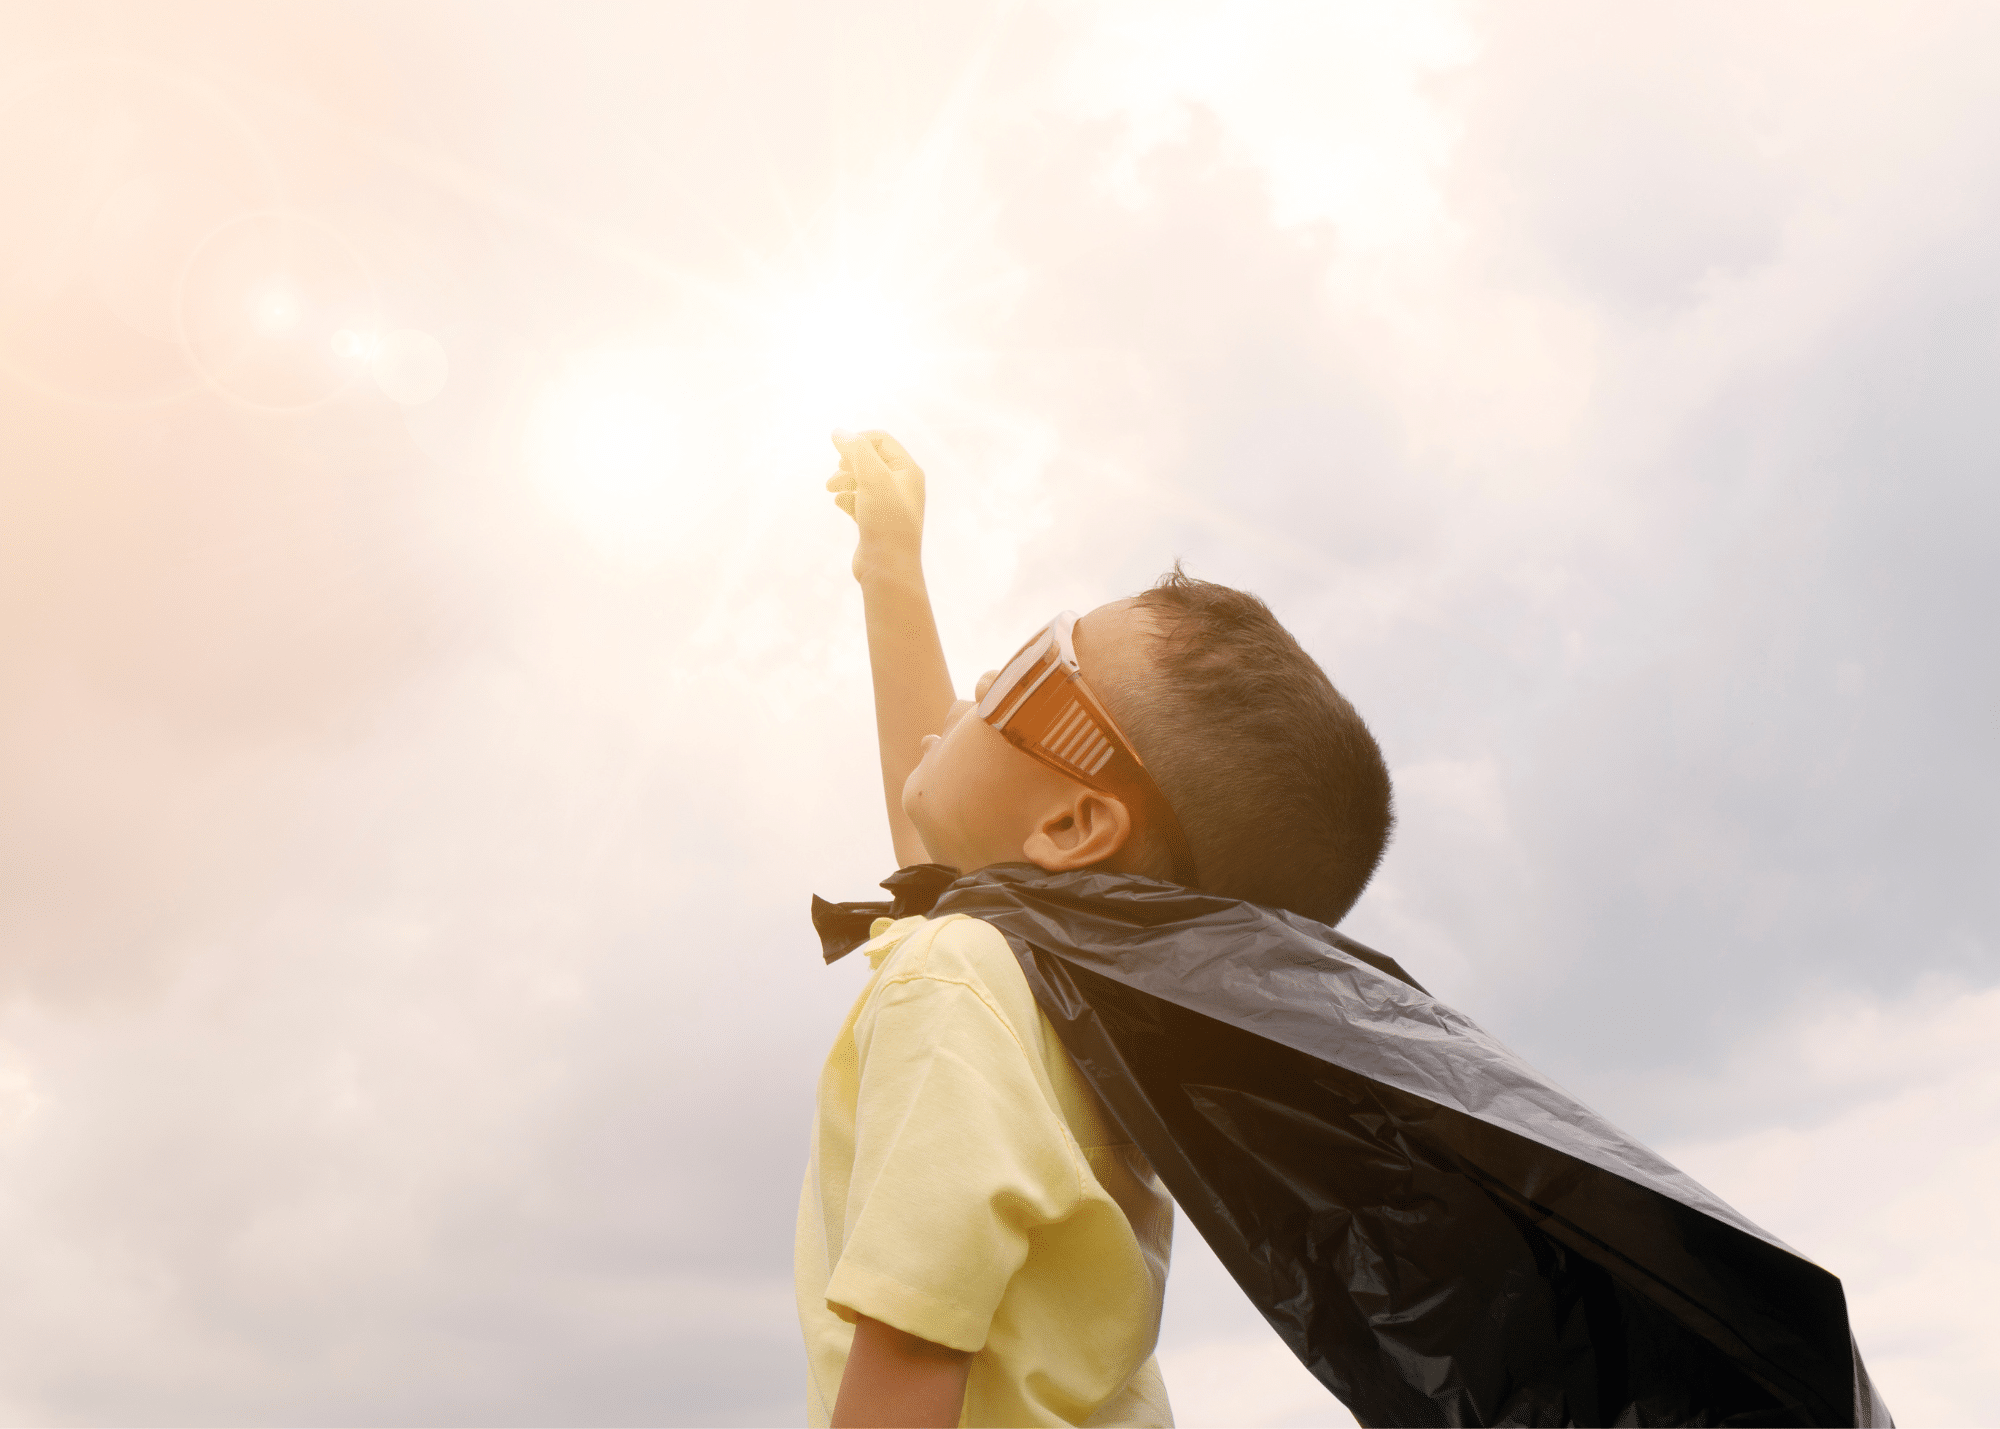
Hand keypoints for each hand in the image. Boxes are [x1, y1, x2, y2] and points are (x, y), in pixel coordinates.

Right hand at [826, 429, 925, 584]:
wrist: (888, 568)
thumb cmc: (885, 520)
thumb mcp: (872, 477)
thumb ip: (856, 450)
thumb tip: (839, 432)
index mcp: (908, 471)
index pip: (881, 440)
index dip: (858, 440)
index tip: (837, 450)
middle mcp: (902, 485)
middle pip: (870, 459)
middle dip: (848, 462)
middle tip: (835, 474)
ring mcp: (890, 504)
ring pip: (862, 480)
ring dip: (844, 480)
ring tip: (831, 489)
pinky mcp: (877, 521)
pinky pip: (859, 500)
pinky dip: (847, 498)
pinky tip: (840, 503)